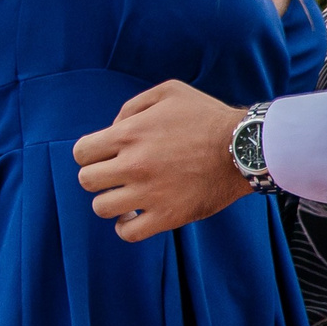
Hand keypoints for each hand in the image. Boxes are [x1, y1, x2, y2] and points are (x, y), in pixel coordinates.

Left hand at [72, 81, 250, 241]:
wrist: (245, 147)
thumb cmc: (207, 116)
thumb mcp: (168, 92)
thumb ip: (132, 107)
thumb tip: (111, 129)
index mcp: (129, 135)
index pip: (81, 153)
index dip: (90, 154)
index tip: (105, 155)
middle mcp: (134, 165)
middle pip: (87, 180)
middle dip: (98, 176)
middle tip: (116, 175)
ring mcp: (150, 193)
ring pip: (102, 208)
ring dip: (110, 202)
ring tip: (125, 197)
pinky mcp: (169, 216)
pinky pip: (129, 233)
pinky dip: (125, 227)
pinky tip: (134, 217)